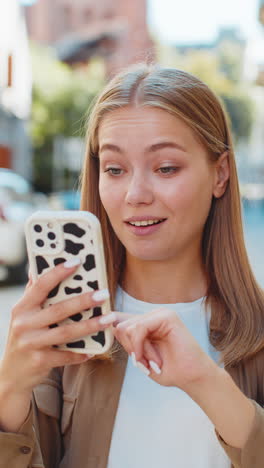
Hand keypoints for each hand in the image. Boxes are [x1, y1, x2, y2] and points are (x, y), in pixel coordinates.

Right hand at [0, 262, 113, 395]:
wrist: (11, 375)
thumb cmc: (24, 338)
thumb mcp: (23, 315)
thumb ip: (32, 293)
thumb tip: (36, 267)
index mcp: (21, 308)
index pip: (40, 285)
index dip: (58, 273)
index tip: (77, 262)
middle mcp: (24, 324)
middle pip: (58, 309)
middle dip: (83, 300)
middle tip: (104, 293)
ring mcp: (31, 343)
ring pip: (66, 332)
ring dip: (90, 326)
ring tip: (109, 318)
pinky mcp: (39, 361)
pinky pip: (65, 355)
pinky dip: (80, 353)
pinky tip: (94, 349)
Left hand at [113, 308, 216, 391]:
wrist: (192, 379)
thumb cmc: (168, 370)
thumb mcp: (139, 356)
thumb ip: (127, 341)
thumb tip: (112, 324)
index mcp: (145, 323)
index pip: (118, 321)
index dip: (116, 336)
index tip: (128, 352)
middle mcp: (152, 316)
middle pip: (121, 327)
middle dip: (131, 350)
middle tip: (146, 363)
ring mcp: (160, 314)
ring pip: (128, 329)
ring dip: (138, 352)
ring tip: (154, 362)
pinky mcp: (167, 316)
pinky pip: (139, 328)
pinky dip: (140, 347)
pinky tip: (152, 360)